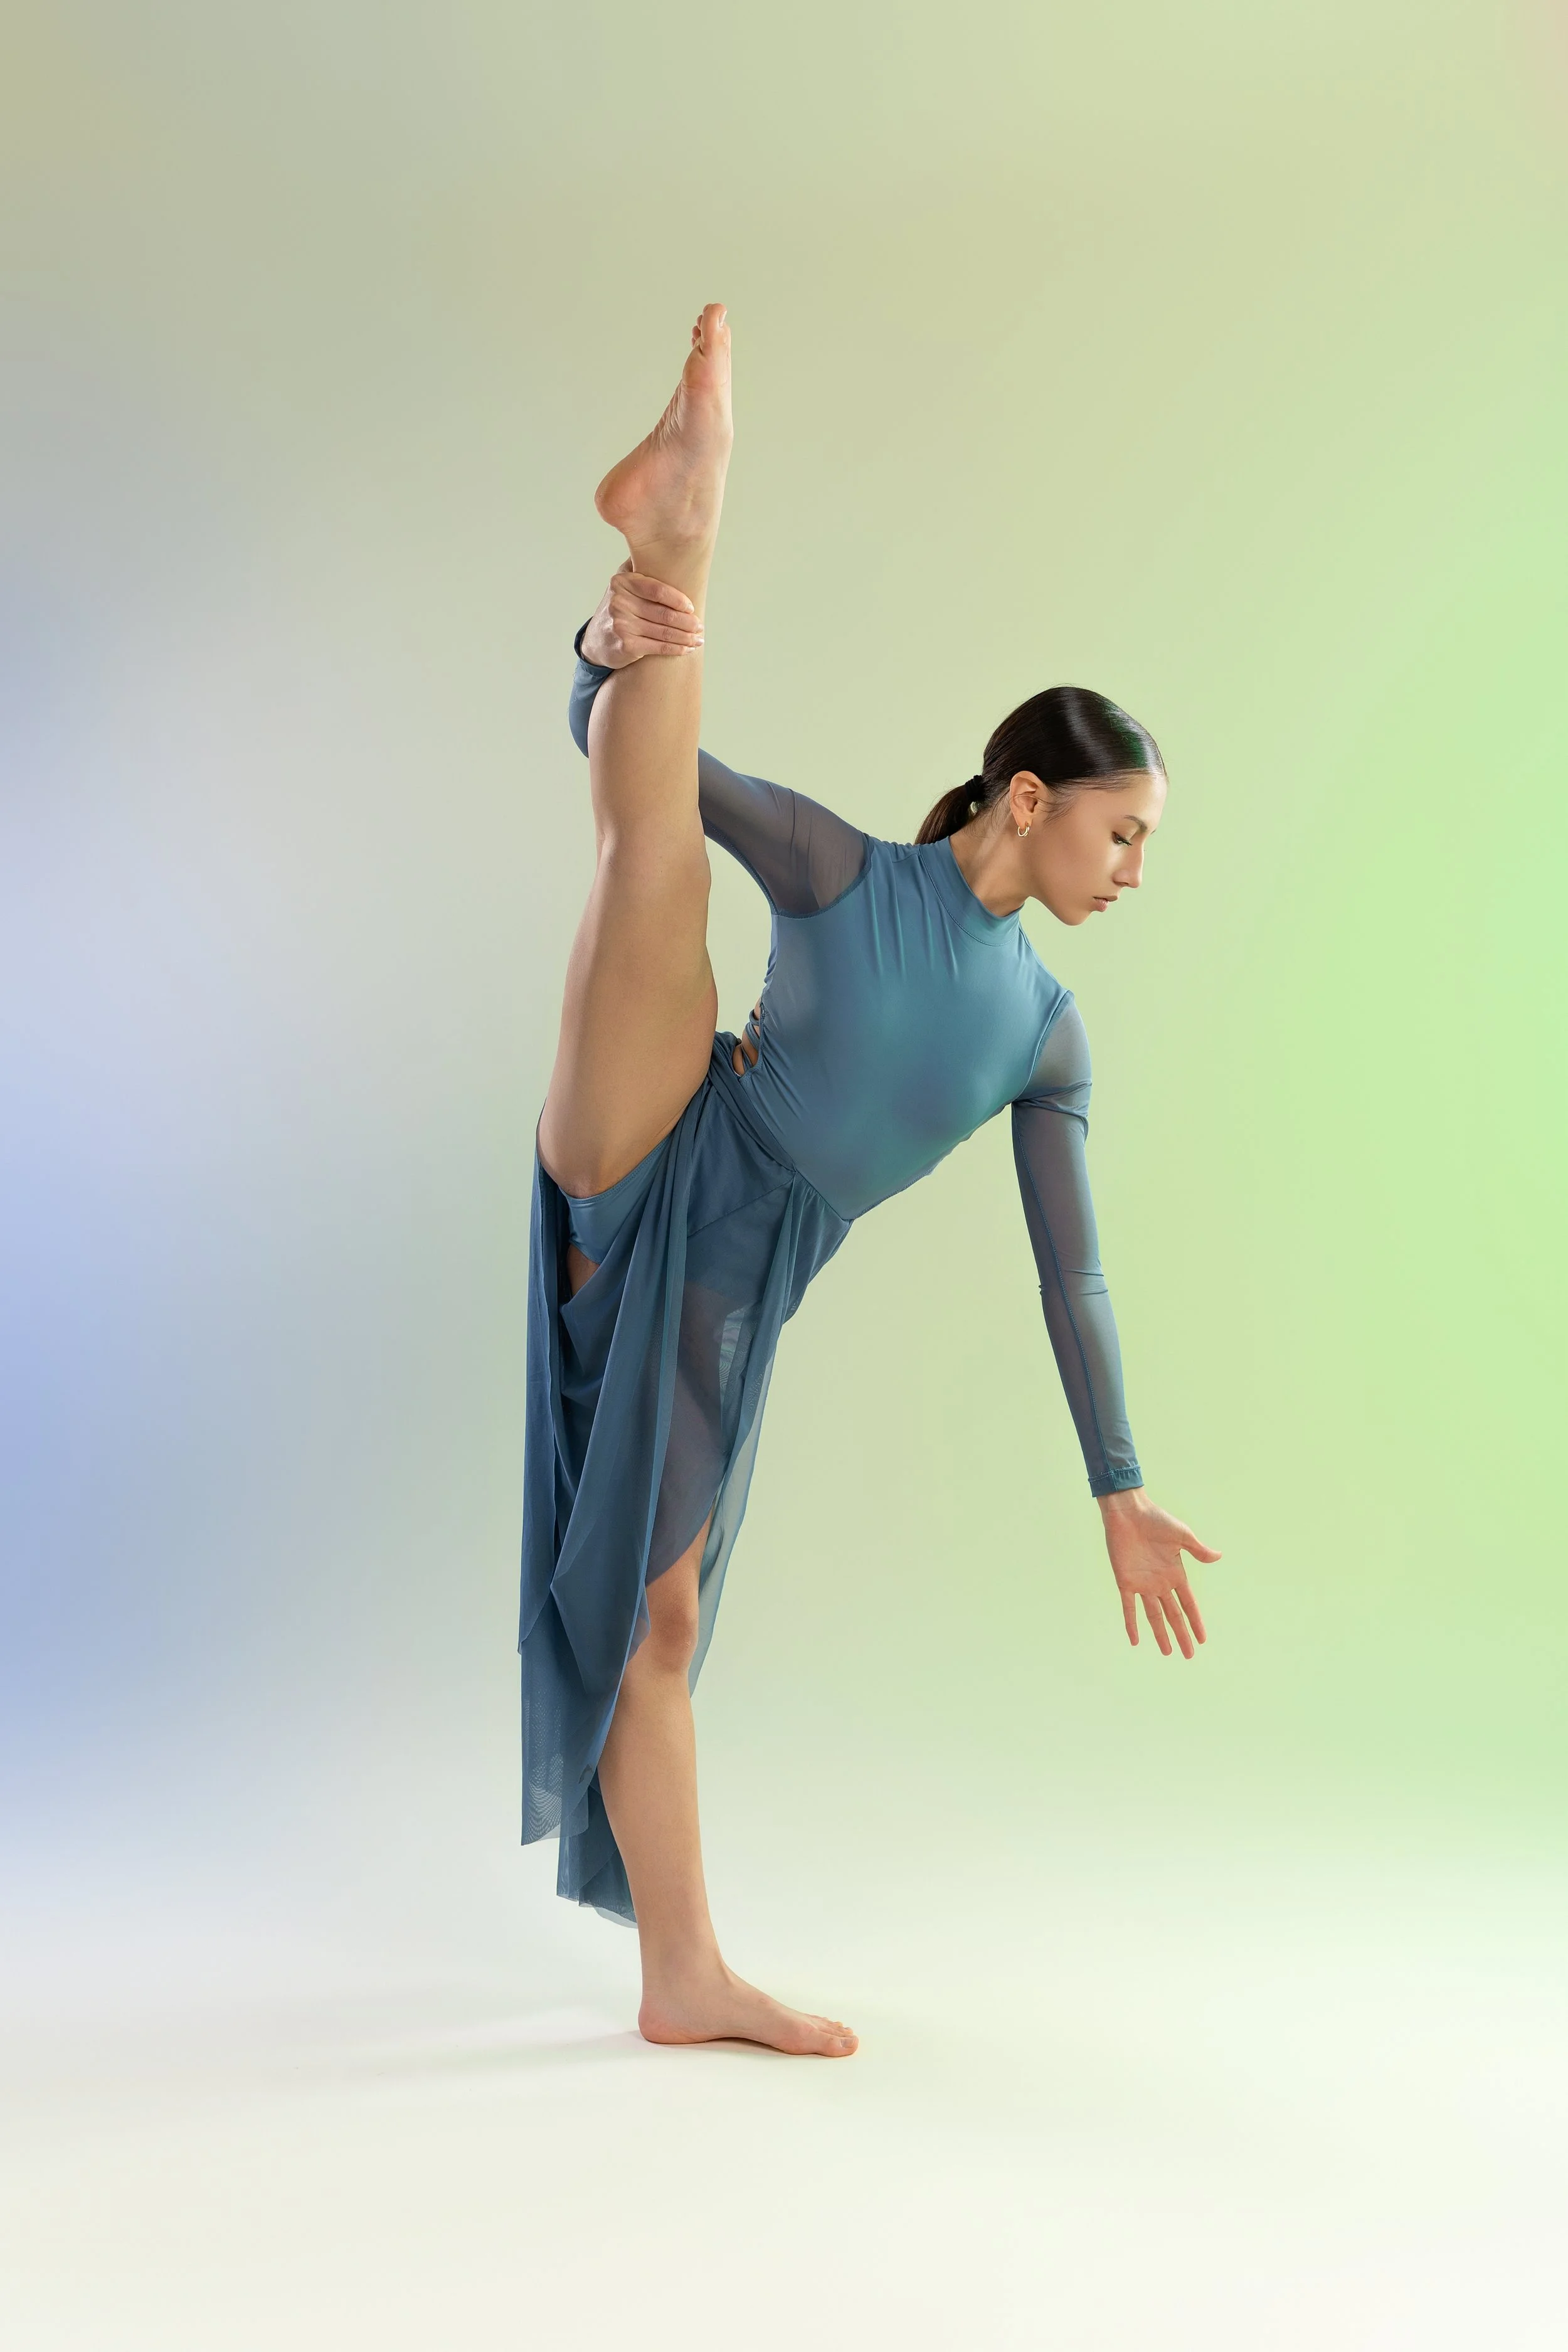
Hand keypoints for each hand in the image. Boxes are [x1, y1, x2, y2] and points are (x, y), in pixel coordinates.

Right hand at [580, 559, 703, 667]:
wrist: (598, 640)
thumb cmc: (619, 608)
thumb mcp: (622, 583)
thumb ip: (638, 565)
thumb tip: (665, 544)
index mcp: (622, 582)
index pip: (657, 590)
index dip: (678, 599)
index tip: (692, 607)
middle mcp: (619, 602)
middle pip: (663, 613)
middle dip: (687, 622)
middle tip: (699, 626)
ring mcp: (622, 625)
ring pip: (664, 632)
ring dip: (686, 637)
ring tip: (698, 639)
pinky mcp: (626, 645)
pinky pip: (659, 647)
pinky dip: (677, 649)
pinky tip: (688, 649)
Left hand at [1097, 1488, 1218, 1658]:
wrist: (1129, 1512)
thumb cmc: (1156, 1520)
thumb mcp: (1182, 1535)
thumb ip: (1198, 1550)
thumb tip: (1219, 1557)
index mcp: (1176, 1574)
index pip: (1188, 1604)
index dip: (1195, 1622)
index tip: (1203, 1639)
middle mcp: (1160, 1583)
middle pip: (1173, 1615)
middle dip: (1181, 1635)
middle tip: (1189, 1655)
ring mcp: (1143, 1584)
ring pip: (1153, 1616)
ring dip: (1160, 1634)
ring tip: (1167, 1652)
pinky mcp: (1125, 1581)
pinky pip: (1128, 1607)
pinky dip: (1131, 1623)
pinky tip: (1134, 1640)